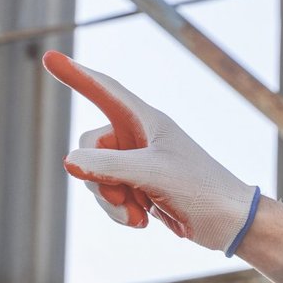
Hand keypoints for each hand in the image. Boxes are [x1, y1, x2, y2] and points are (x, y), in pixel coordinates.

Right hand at [43, 51, 260, 252]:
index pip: (105, 91)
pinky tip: (142, 221)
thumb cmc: (202, 191)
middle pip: (91, 147)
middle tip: (123, 197)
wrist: (231, 225)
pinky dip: (120, 210)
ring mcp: (140, 164)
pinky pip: (112, 195)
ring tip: (138, 214)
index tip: (51, 57)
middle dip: (99, 177)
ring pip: (97, 176)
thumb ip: (109, 165)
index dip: (77, 75)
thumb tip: (70, 161)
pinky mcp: (142, 188)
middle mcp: (141, 138)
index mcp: (147, 122)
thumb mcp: (153, 174)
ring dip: (111, 200)